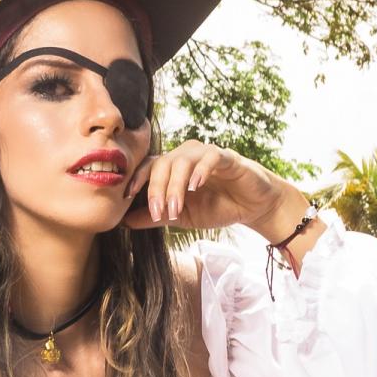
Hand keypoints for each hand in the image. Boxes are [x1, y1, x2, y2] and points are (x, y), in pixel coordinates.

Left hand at [121, 139, 295, 235]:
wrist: (252, 207)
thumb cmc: (217, 207)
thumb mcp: (181, 217)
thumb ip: (154, 217)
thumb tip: (123, 222)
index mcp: (173, 168)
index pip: (149, 166)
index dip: (136, 179)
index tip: (126, 197)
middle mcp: (187, 156)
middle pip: (162, 163)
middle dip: (156, 190)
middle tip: (158, 214)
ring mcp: (206, 154)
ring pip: (182, 160)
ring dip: (175, 186)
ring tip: (175, 209)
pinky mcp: (227, 157)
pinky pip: (209, 157)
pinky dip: (200, 170)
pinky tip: (195, 186)